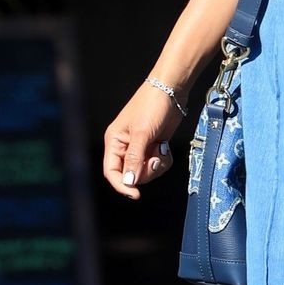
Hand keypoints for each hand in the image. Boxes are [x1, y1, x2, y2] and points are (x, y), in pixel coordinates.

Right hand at [103, 84, 184, 201]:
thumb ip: (135, 159)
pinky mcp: (154, 146)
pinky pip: (157, 164)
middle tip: (155, 158)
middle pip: (131, 174)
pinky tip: (165, 146)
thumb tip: (129, 182)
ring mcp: (141, 147)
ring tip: (161, 148)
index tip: (135, 194)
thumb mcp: (142, 133)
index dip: (121, 185)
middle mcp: (125, 147)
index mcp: (114, 141)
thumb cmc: (152, 106)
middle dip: (145, 171)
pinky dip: (163, 160)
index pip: (111, 171)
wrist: (172, 90)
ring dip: (156, 165)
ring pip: (146, 171)